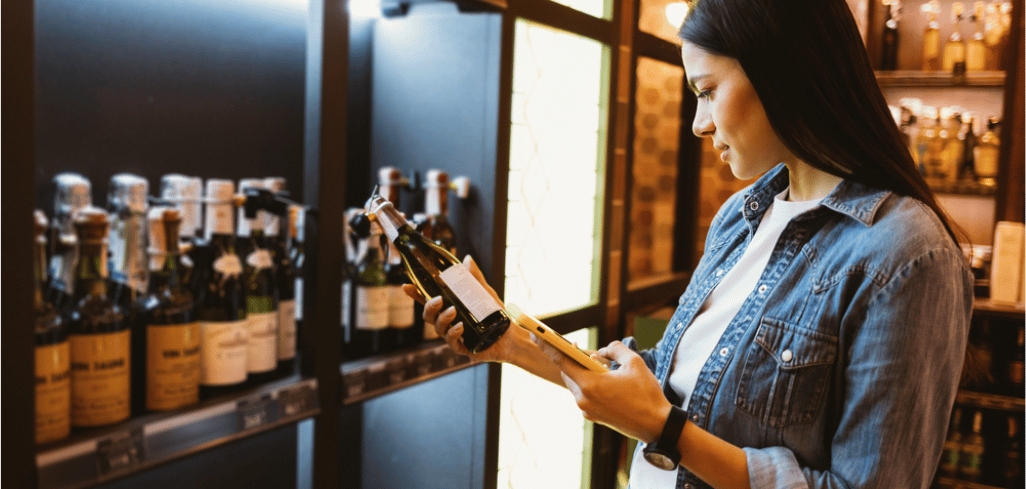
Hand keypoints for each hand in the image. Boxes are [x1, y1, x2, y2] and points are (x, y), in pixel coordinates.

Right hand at [401, 255, 517, 362]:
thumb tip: (467, 259)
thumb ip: (474, 278)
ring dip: (442, 319)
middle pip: (428, 316)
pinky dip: (453, 333)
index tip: (406, 285)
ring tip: (453, 311)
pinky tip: (460, 326)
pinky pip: (451, 342)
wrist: (512, 335)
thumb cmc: (496, 314)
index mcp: (449, 307)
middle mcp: (448, 322)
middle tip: (439, 300)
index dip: (415, 294)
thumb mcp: (485, 293)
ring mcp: (453, 336)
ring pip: (438, 328)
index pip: (428, 301)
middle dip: (429, 307)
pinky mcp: (462, 348)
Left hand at [537, 339, 670, 443]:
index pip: (562, 361)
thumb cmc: (647, 394)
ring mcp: (587, 410)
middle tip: (578, 345)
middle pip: (568, 372)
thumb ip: (615, 349)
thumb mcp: (634, 362)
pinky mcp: (593, 417)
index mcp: (590, 385)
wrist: (656, 426)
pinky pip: (583, 394)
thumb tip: (602, 350)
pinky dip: (588, 383)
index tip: (535, 335)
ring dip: (581, 371)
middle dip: (571, 358)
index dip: (547, 346)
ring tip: (596, 361)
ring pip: (576, 384)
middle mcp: (583, 399)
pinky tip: (602, 377)